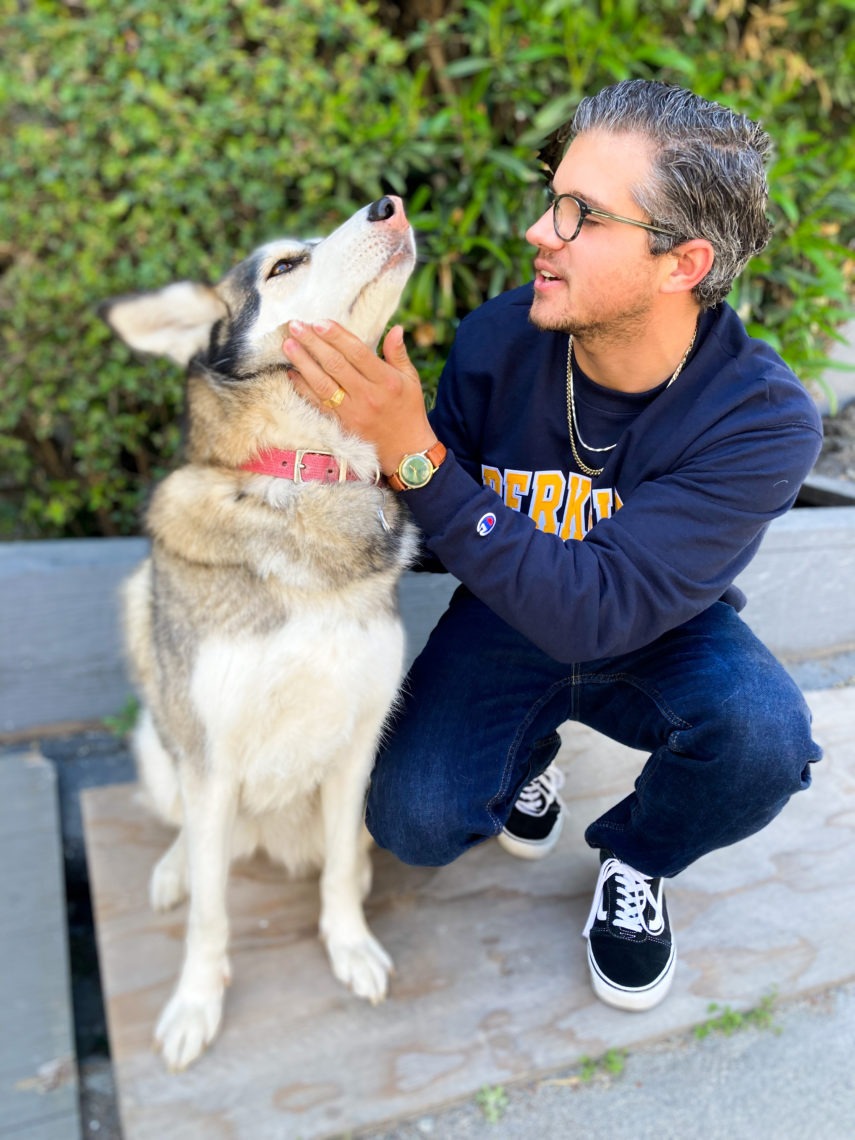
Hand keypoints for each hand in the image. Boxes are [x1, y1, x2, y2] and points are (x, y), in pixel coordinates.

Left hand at [283, 320, 436, 475]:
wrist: (405, 450)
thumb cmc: (409, 410)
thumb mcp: (410, 380)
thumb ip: (399, 354)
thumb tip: (396, 328)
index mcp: (386, 381)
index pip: (358, 353)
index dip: (337, 337)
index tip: (319, 322)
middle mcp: (367, 396)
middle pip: (335, 365)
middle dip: (313, 343)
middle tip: (295, 326)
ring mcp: (352, 412)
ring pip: (322, 384)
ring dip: (302, 363)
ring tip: (288, 345)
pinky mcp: (341, 425)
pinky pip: (317, 404)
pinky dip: (302, 388)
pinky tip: (291, 373)